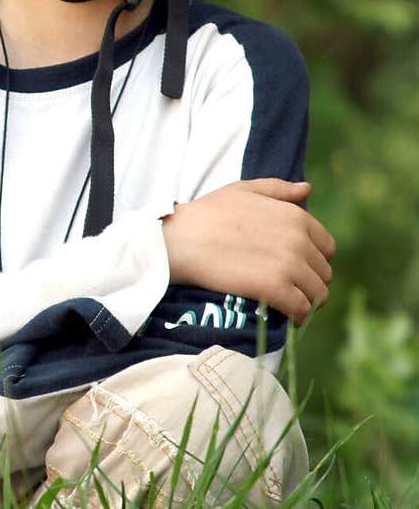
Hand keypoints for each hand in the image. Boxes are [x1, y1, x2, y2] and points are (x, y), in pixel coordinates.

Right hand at [162, 179, 334, 324]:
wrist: (182, 238)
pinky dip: (298, 317)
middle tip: (289, 291)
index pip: (326, 247)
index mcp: (296, 217)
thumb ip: (279, 189)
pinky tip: (287, 319)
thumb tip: (307, 189)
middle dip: (309, 284)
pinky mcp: (275, 288)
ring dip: (306, 303)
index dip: (313, 261)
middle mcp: (299, 240)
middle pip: (323, 273)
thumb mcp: (244, 190)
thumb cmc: (208, 213)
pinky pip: (302, 309)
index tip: (297, 271)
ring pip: (317, 295)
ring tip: (288, 307)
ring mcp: (289, 265)